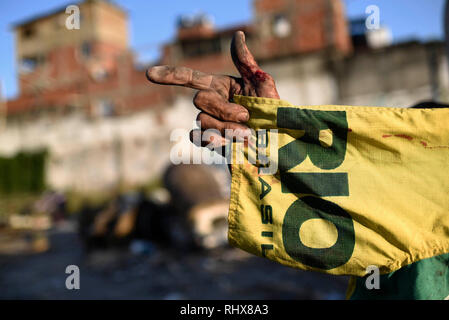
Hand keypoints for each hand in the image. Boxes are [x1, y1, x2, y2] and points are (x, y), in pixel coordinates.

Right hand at [146, 31, 278, 147]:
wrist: (279, 144)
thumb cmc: (274, 113)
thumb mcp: (262, 84)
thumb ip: (245, 62)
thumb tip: (237, 34)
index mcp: (221, 87)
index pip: (190, 79)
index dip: (170, 75)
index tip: (149, 74)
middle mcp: (212, 104)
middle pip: (199, 101)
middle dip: (224, 110)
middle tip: (247, 117)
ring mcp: (210, 124)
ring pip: (201, 121)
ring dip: (226, 128)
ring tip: (247, 134)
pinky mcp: (212, 143)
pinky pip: (198, 138)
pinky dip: (211, 140)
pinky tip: (227, 143)